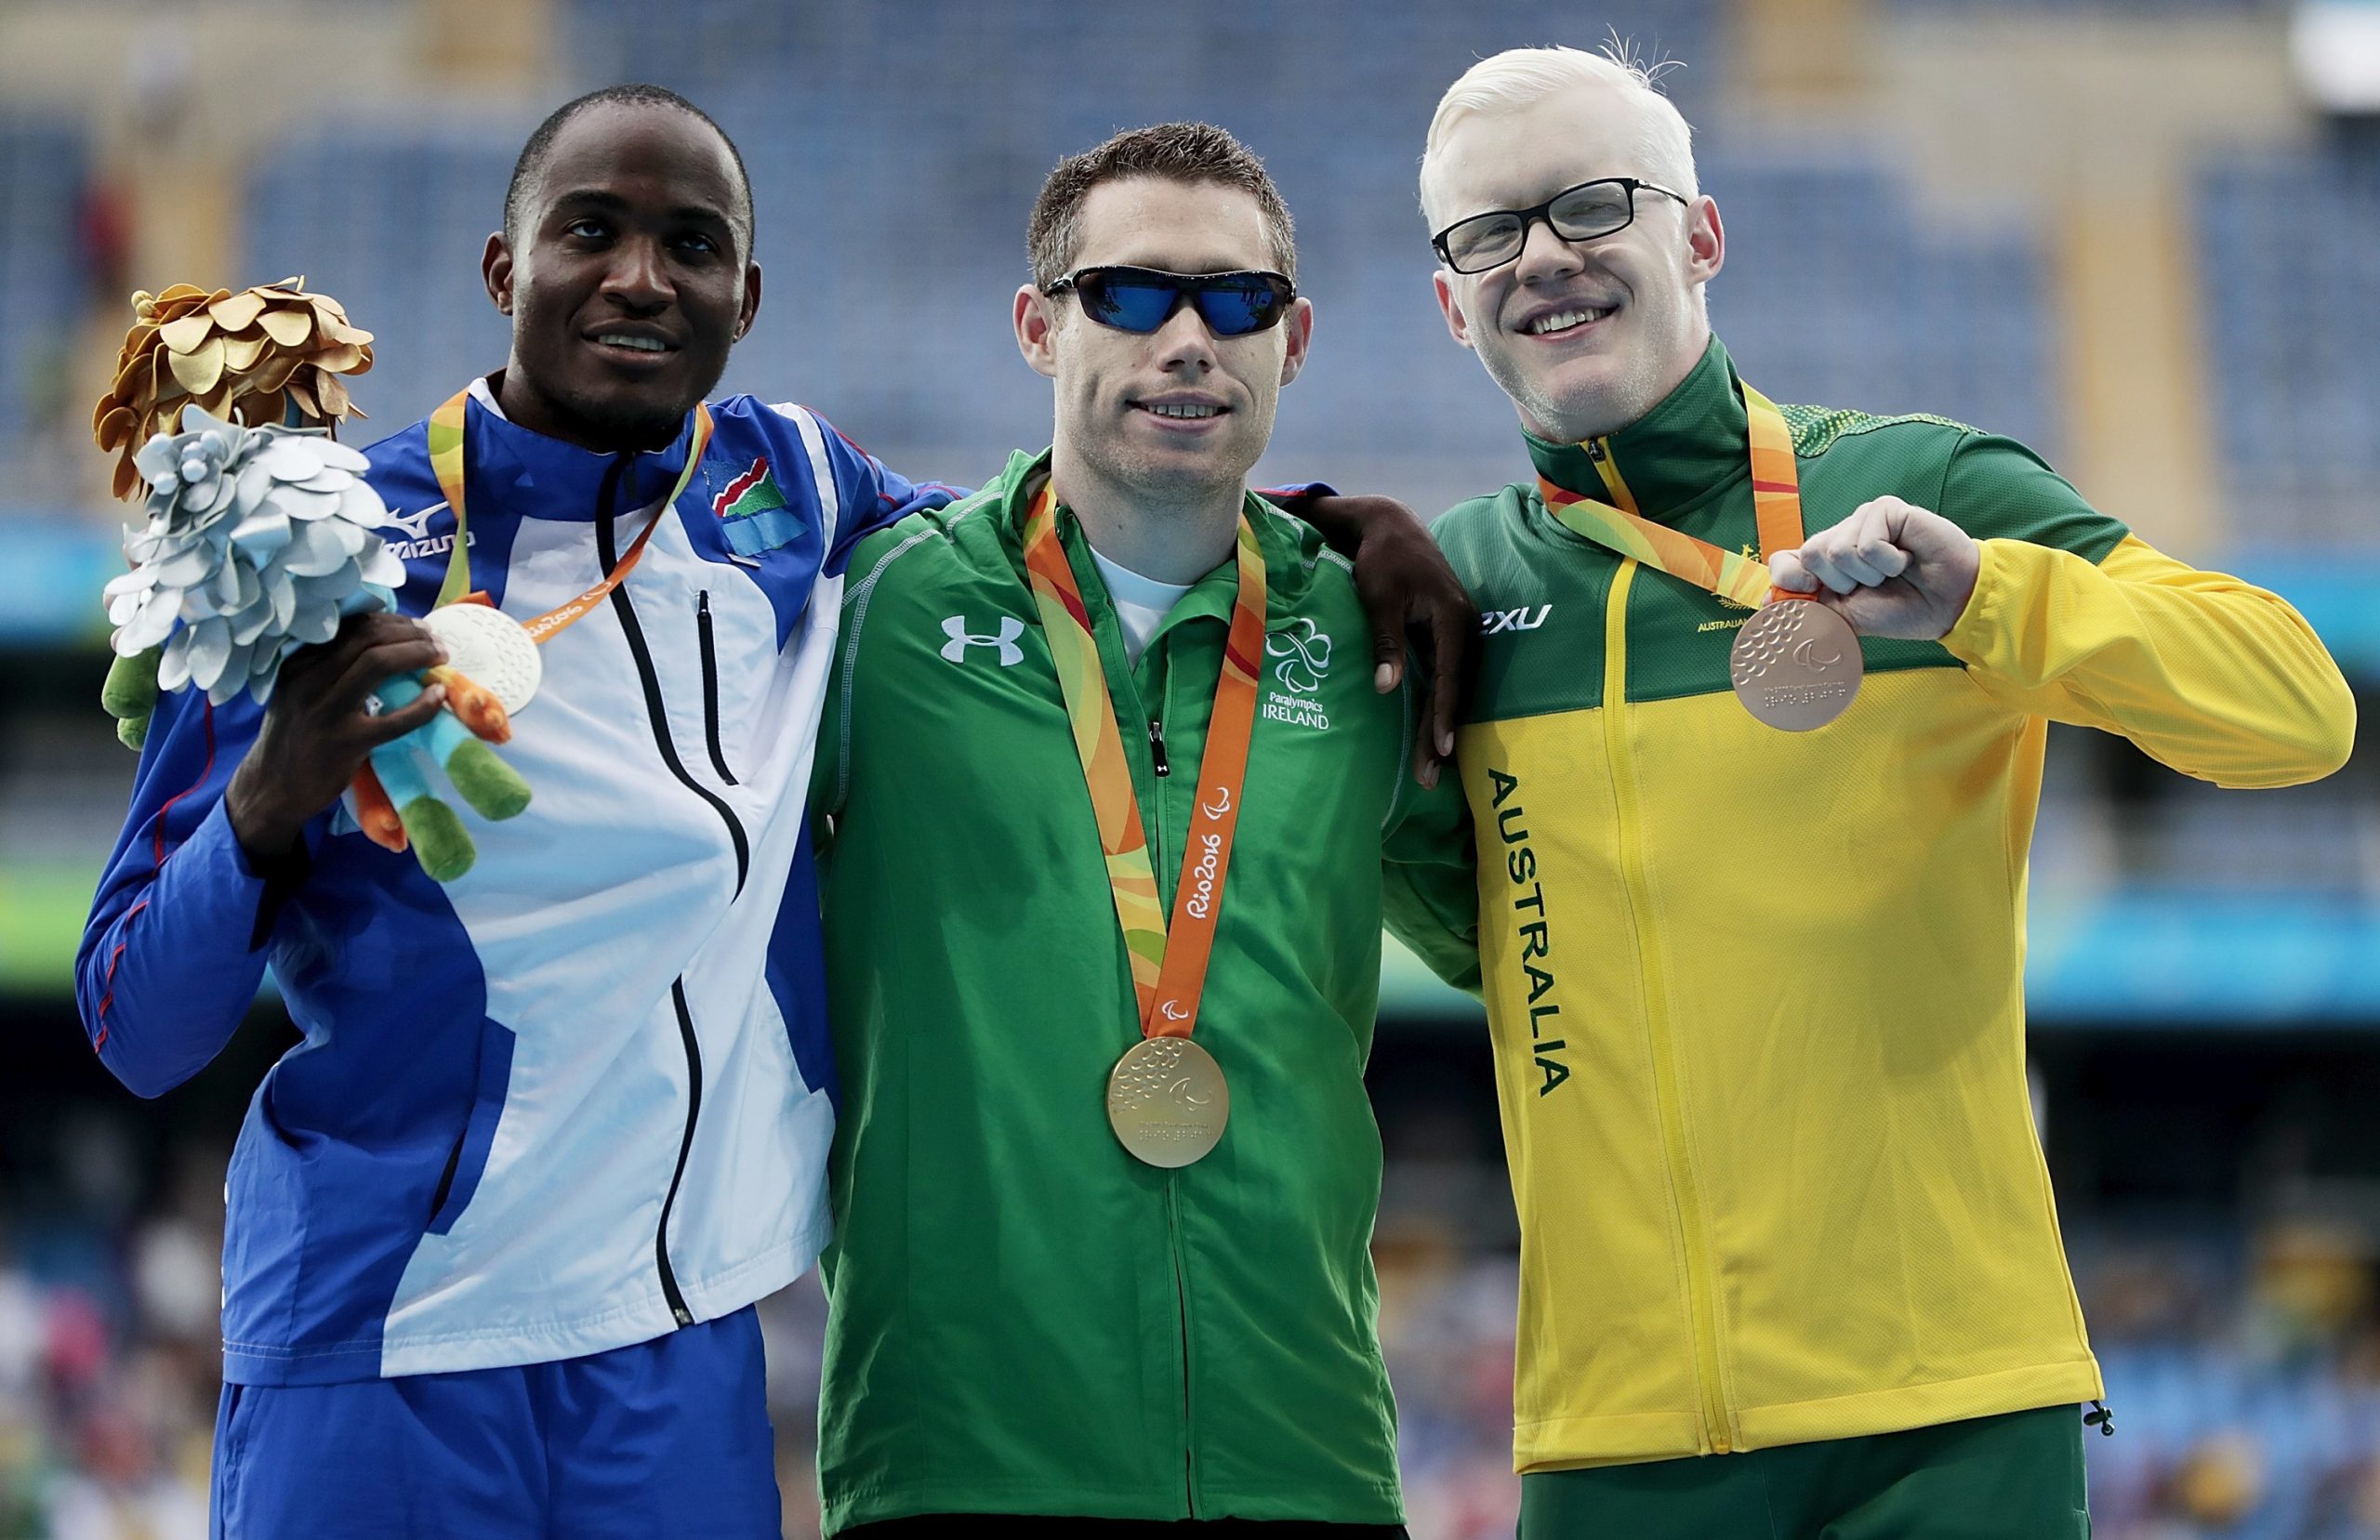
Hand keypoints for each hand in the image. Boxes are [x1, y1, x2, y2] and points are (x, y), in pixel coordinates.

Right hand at [225, 612, 447, 864]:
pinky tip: (438, 696)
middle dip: (410, 633)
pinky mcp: (346, 742)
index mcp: (298, 663)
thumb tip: (385, 644)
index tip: (416, 627)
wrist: (271, 788)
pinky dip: (423, 706)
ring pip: (379, 664)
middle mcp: (308, 679)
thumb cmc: (294, 737)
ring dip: (418, 655)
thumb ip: (328, 668)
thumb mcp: (298, 692)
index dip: (391, 621)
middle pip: (368, 637)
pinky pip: (395, 719)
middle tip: (435, 641)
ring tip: (440, 658)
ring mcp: (327, 710)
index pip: (351, 626)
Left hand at [1307, 493, 1477, 787]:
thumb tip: (1388, 688)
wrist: (1390, 525)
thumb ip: (1386, 641)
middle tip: (1429, 777)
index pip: (1451, 676)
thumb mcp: (1378, 597)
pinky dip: (1438, 708)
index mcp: (1453, 617)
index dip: (1444, 715)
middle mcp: (1465, 628)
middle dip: (1442, 734)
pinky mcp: (1447, 637)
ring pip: (1452, 688)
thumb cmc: (1382, 558)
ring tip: (1429, 769)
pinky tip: (1430, 737)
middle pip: (1456, 690)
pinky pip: (1447, 679)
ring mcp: (1459, 634)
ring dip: (1440, 726)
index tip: (1441, 749)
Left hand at [1767, 497, 1980, 640]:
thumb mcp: (1847, 618)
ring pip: (1837, 550)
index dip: (1788, 577)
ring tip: (1893, 571)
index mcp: (1826, 562)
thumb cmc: (1902, 609)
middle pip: (1810, 553)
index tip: (1810, 591)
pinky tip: (1906, 558)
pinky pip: (1867, 542)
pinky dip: (1888, 562)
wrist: (1949, 605)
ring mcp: (1862, 519)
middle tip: (1872, 585)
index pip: (1783, 559)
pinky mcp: (1886, 509)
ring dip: (1869, 574)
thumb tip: (1769, 602)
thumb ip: (1810, 608)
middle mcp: (1840, 535)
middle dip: (1841, 583)